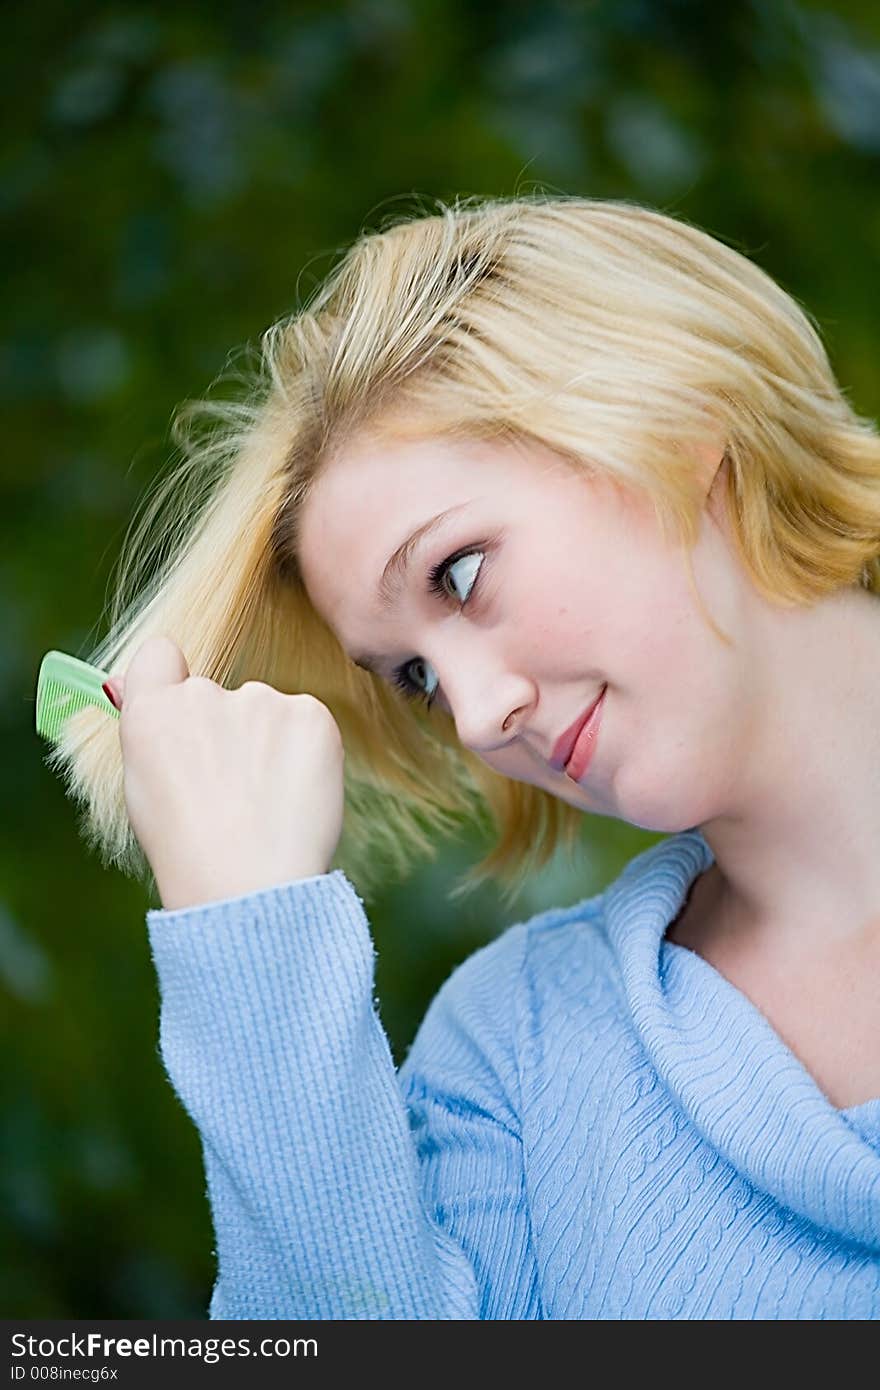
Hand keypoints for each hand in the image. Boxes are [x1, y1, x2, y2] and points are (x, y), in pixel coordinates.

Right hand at [109, 635, 345, 910]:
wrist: (248, 886)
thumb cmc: (188, 850)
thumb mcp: (143, 788)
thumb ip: (147, 729)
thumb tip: (131, 684)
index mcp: (153, 711)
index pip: (159, 655)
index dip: (172, 680)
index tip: (186, 715)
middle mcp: (204, 694)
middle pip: (219, 695)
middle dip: (228, 731)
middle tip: (234, 792)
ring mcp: (261, 700)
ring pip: (268, 712)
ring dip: (270, 744)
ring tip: (266, 804)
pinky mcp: (311, 714)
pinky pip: (307, 723)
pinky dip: (306, 753)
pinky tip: (295, 795)